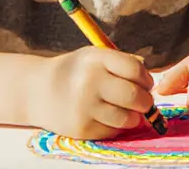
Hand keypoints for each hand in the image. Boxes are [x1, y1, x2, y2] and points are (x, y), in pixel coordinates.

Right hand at [25, 46, 156, 139]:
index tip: (145, 83)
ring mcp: (84, 107)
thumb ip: (123, 64)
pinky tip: (107, 117)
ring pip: (127, 118)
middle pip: (135, 96)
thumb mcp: (95, 57)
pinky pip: (113, 131)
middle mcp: (89, 82)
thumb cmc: (76, 72)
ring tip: (126, 110)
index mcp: (95, 59)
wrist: (38, 91)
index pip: (135, 69)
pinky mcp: (81, 129)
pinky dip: (116, 126)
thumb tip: (151, 83)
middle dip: (146, 102)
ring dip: (134, 117)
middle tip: (143, 101)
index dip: (146, 79)